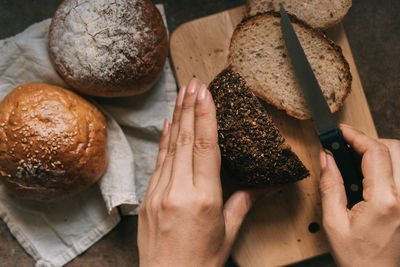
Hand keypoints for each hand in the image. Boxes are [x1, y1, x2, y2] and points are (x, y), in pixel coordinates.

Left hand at [138, 79, 276, 266]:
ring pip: (169, 147)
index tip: (205, 93)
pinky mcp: (147, 198)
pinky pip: (158, 162)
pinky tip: (166, 124)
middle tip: (192, 83)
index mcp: (203, 199)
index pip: (205, 147)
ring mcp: (158, 193)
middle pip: (184, 140)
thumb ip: (245, 201)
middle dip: (189, 107)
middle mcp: (178, 192)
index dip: (205, 117)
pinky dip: (163, 141)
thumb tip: (267, 184)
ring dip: (175, 118)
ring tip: (181, 94)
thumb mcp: (229, 231)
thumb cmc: (201, 262)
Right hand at [320, 124, 399, 266]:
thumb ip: (330, 185)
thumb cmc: (358, 257)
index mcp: (384, 201)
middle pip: (395, 149)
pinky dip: (390, 166)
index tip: (341, 131)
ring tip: (359, 161)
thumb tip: (326, 157)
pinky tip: (373, 175)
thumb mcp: (333, 222)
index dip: (356, 136)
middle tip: (348, 148)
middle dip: (370, 141)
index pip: (375, 152)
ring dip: (382, 152)